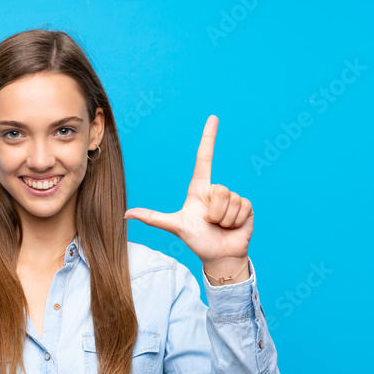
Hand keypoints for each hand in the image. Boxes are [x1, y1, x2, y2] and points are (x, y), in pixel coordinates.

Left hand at [125, 115, 252, 263]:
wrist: (220, 256)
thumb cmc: (197, 239)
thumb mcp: (175, 226)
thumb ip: (153, 218)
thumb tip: (126, 214)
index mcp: (200, 188)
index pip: (204, 158)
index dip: (209, 137)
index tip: (213, 118)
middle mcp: (216, 189)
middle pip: (218, 189)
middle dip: (213, 211)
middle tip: (210, 222)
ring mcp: (233, 197)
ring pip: (230, 199)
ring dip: (224, 218)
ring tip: (220, 226)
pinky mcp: (247, 206)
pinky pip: (242, 207)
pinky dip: (235, 221)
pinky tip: (232, 227)